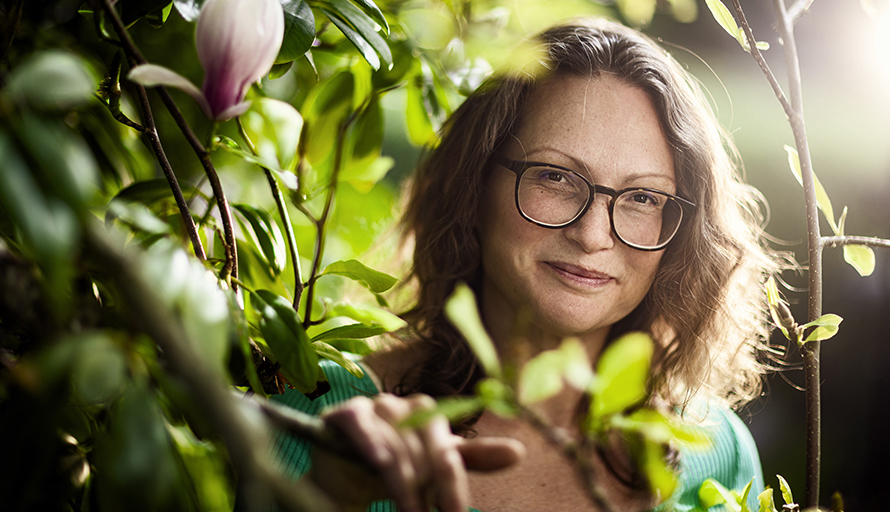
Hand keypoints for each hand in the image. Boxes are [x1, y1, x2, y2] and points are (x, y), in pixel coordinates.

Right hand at [309, 393, 523, 511]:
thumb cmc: (395, 465)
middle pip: (424, 452)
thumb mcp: (433, 467)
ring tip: (409, 511)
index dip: (453, 489)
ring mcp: (375, 407)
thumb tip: (519, 452)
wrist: (340, 469)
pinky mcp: (346, 412)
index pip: (449, 454)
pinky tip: (378, 460)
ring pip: (395, 448)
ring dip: (403, 485)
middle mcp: (405, 406)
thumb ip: (471, 459)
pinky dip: (369, 440)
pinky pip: (360, 422)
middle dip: (429, 492)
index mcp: (431, 416)